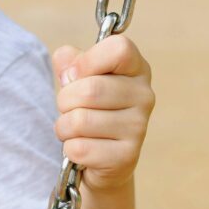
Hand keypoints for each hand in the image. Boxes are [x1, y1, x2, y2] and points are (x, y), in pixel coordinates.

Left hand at [52, 35, 155, 191]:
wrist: (101, 159)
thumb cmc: (90, 110)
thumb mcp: (80, 78)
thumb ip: (70, 62)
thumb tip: (67, 62)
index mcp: (136, 69)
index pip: (118, 49)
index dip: (87, 61)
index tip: (75, 75)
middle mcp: (144, 96)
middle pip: (89, 90)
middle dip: (64, 101)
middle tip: (69, 109)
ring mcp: (139, 127)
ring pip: (80, 121)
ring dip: (64, 127)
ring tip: (74, 130)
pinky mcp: (127, 156)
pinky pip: (79, 148)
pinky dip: (69, 149)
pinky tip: (82, 149)